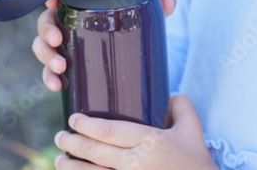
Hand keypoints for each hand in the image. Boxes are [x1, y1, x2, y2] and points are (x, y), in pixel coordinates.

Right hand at [32, 0, 176, 91]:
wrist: (136, 55)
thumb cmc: (134, 25)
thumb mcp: (146, 13)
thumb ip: (159, 3)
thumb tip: (167, 1)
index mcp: (83, 5)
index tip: (54, 1)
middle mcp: (70, 23)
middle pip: (46, 22)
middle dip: (46, 32)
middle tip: (58, 41)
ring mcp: (65, 45)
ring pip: (42, 47)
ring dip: (46, 57)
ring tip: (61, 68)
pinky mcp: (66, 66)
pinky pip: (49, 72)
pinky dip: (49, 78)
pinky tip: (58, 86)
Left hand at [53, 94, 216, 169]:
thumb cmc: (196, 163)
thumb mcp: (193, 130)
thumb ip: (181, 107)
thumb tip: (168, 95)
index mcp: (150, 143)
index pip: (109, 131)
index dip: (87, 124)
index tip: (74, 119)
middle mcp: (136, 164)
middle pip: (95, 152)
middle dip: (73, 143)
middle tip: (60, 135)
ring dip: (71, 167)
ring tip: (60, 158)